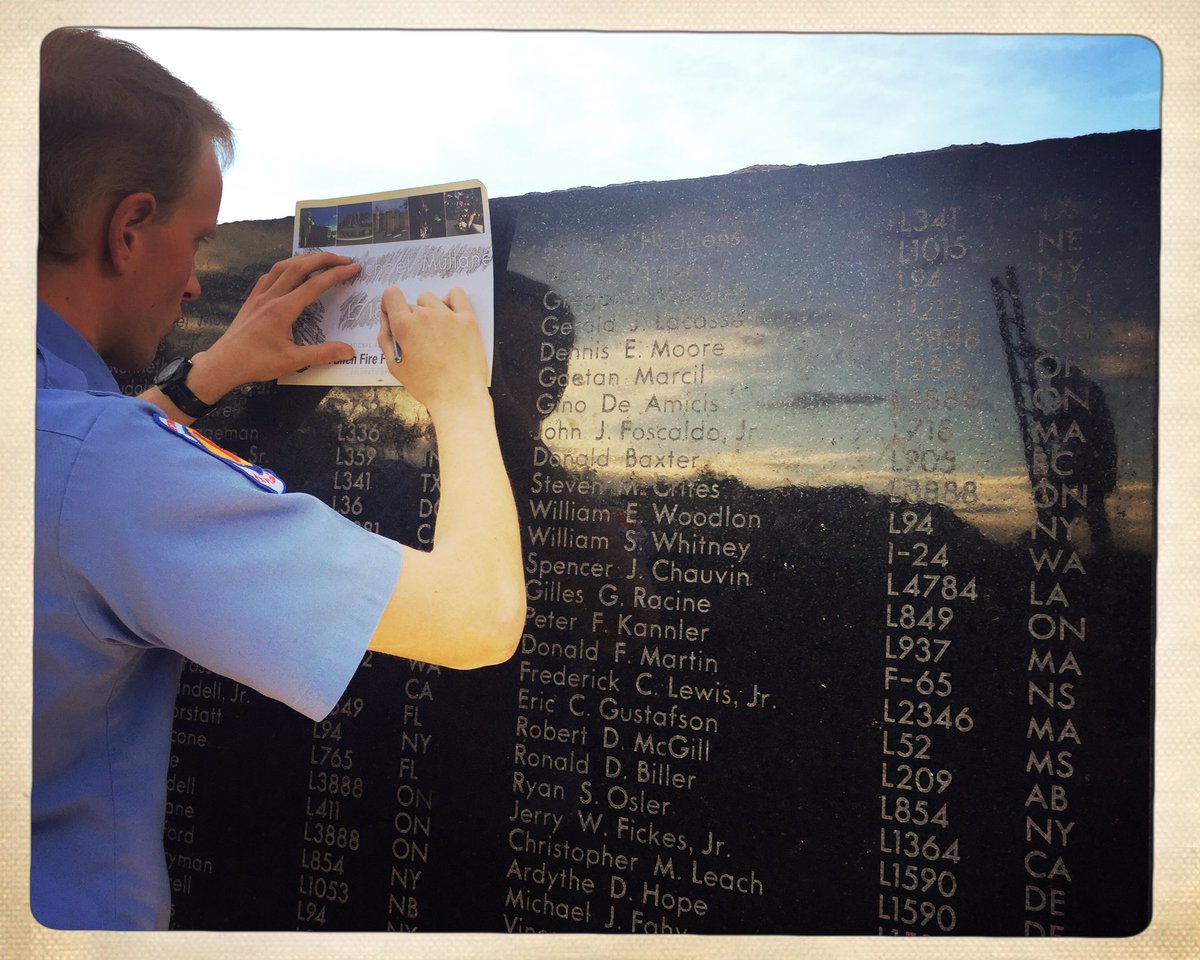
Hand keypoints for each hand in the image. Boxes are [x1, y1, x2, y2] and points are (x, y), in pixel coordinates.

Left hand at [187, 251, 359, 399]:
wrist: (224, 363)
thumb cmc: (257, 363)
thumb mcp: (293, 361)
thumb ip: (323, 354)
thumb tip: (350, 351)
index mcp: (283, 310)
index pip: (315, 285)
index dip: (336, 274)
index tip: (353, 268)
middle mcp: (271, 296)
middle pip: (299, 267)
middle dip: (323, 258)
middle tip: (342, 258)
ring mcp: (259, 295)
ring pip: (282, 266)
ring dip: (303, 258)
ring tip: (320, 259)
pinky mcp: (251, 299)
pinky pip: (269, 275)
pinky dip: (284, 267)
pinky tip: (290, 272)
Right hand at [377, 286, 488, 415]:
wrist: (458, 396)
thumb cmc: (426, 386)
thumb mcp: (395, 367)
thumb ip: (386, 339)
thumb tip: (386, 320)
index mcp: (404, 326)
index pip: (391, 294)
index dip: (390, 304)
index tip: (395, 315)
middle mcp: (425, 315)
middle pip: (411, 304)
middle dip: (411, 319)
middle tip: (418, 340)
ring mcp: (448, 315)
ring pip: (431, 299)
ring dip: (429, 310)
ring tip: (435, 332)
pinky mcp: (467, 319)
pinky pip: (457, 295)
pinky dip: (451, 300)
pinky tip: (450, 315)